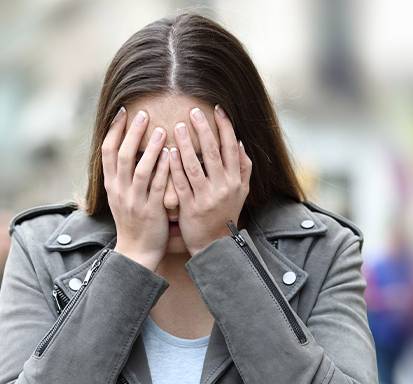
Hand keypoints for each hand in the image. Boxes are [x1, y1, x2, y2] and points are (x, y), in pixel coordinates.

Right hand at [103, 107, 170, 270]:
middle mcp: (119, 190)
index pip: (106, 152)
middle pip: (122, 155)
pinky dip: (163, 169)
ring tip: (160, 129)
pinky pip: (157, 186)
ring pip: (140, 169)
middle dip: (132, 132)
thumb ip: (122, 174)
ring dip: (149, 148)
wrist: (137, 251)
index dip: (114, 130)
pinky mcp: (151, 210)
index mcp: (111, 185)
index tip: (123, 112)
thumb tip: (126, 148)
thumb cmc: (133, 221)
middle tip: (142, 113)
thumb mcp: (120, 196)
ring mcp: (135, 200)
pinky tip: (170, 154)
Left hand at [169, 105, 251, 254]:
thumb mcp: (241, 191)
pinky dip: (175, 167)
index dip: (225, 127)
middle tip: (193, 111)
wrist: (215, 245)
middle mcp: (223, 187)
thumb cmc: (226, 213)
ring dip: (186, 144)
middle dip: (204, 130)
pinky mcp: (190, 207)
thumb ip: (243, 167)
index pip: (231, 148)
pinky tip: (168, 152)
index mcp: (235, 180)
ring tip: (178, 126)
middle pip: (213, 153)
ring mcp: (206, 197)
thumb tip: (239, 142)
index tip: (218, 109)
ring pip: (195, 166)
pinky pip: (181, 184)